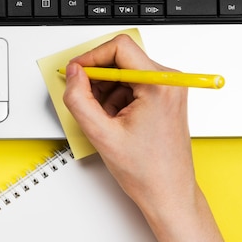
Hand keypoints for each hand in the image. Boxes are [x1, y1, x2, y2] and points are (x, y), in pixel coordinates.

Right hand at [62, 34, 196, 220]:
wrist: (167, 193)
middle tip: (85, 101)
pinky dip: (114, 99)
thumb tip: (73, 75)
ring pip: (123, 73)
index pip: (119, 47)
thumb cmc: (147, 171)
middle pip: (121, 59)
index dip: (91, 58)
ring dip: (105, 92)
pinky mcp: (162, 97)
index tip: (75, 72)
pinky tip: (113, 121)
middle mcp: (168, 81)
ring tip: (104, 120)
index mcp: (159, 85)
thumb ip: (79, 100)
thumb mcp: (101, 134)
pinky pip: (129, 86)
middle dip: (97, 79)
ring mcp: (166, 89)